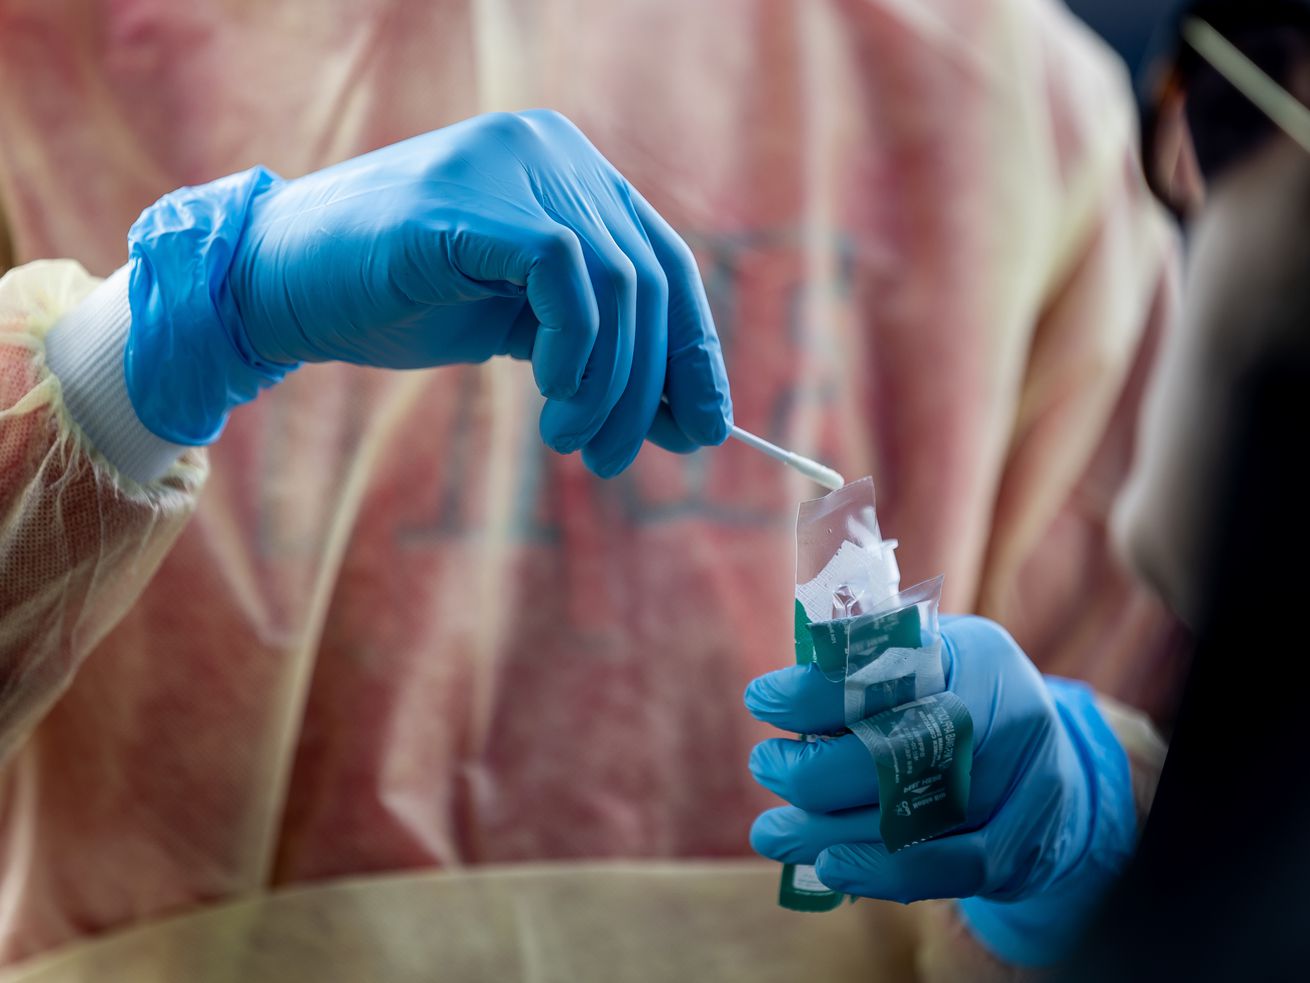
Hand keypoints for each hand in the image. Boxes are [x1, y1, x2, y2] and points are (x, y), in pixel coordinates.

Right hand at [125, 110, 731, 476]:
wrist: (277, 284)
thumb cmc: (394, 304)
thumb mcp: (518, 333)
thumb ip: (595, 353)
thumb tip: (683, 416)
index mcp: (569, 175)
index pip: (664, 263)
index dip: (692, 351)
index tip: (706, 427)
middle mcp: (552, 152)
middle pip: (650, 279)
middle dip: (650, 385)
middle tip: (618, 457)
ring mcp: (512, 165)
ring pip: (617, 284)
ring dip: (608, 385)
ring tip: (574, 444)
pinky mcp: (472, 197)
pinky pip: (564, 271)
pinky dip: (573, 346)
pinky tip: (549, 394)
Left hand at [743, 616, 1136, 965]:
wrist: (1048, 768)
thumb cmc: (955, 703)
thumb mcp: (924, 662)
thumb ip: (864, 668)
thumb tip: (781, 697)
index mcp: (978, 653)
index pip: (892, 667)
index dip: (819, 691)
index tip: (761, 699)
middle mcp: (1012, 714)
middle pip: (904, 751)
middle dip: (817, 769)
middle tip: (764, 766)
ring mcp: (1026, 785)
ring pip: (916, 818)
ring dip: (827, 832)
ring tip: (771, 831)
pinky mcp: (1023, 847)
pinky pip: (948, 869)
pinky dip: (881, 873)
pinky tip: (828, 866)